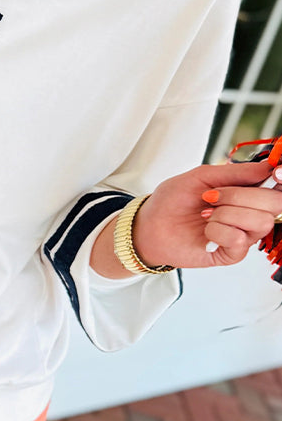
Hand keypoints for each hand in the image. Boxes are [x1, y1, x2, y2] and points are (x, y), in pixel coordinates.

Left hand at [132, 159, 281, 270]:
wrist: (151, 226)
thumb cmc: (173, 201)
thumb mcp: (202, 176)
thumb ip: (234, 172)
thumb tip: (266, 167)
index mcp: (246, 191)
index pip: (277, 185)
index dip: (279, 178)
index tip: (275, 173)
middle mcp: (250, 212)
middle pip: (274, 203)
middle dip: (241, 196)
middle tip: (212, 196)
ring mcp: (244, 234)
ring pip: (261, 222)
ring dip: (227, 214)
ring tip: (206, 215)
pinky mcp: (232, 253)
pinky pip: (240, 240)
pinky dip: (218, 231)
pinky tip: (206, 232)